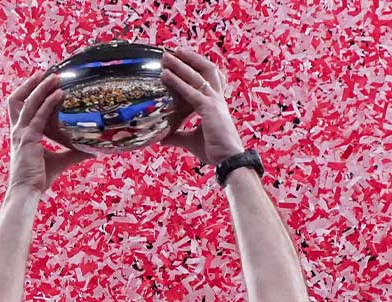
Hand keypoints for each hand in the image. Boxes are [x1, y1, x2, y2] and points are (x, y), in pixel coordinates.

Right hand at [5, 70, 91, 195]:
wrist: (27, 192)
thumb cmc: (39, 179)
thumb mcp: (59, 162)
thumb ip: (73, 153)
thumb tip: (91, 150)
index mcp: (21, 133)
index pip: (21, 107)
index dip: (29, 92)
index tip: (43, 82)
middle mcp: (18, 130)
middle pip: (16, 99)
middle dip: (29, 84)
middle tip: (45, 73)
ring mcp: (21, 133)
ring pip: (28, 102)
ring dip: (42, 87)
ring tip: (55, 77)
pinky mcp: (28, 138)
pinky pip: (38, 115)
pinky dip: (49, 103)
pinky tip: (60, 94)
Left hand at [159, 49, 247, 166]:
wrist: (229, 160)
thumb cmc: (215, 151)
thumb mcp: (191, 141)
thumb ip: (178, 136)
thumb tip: (162, 137)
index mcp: (216, 104)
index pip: (210, 79)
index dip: (197, 67)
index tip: (183, 59)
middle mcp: (217, 99)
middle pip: (207, 69)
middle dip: (190, 58)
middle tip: (173, 52)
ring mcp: (214, 102)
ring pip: (197, 76)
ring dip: (180, 64)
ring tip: (166, 56)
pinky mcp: (209, 108)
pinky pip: (190, 91)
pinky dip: (177, 81)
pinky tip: (165, 75)